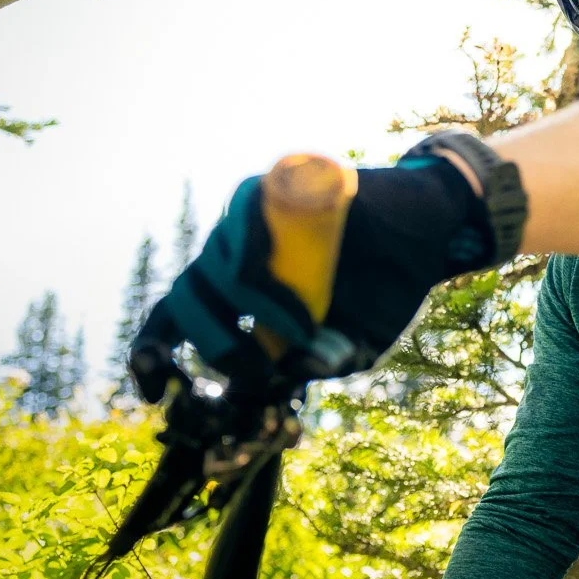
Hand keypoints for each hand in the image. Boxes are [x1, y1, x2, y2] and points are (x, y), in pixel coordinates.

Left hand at [130, 146, 507, 390]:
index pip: (175, 321)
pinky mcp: (275, 186)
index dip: (152, 355)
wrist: (428, 230)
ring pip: (216, 267)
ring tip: (299, 324)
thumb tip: (285, 373)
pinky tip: (263, 277)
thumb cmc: (386, 287)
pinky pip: (242, 216)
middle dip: (216, 345)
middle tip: (257, 369)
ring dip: (249, 305)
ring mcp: (249, 221)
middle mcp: (231, 257)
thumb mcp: (356, 341)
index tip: (149, 392)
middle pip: (189, 301)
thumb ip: (324, 363)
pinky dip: (246, 248)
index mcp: (236, 296)